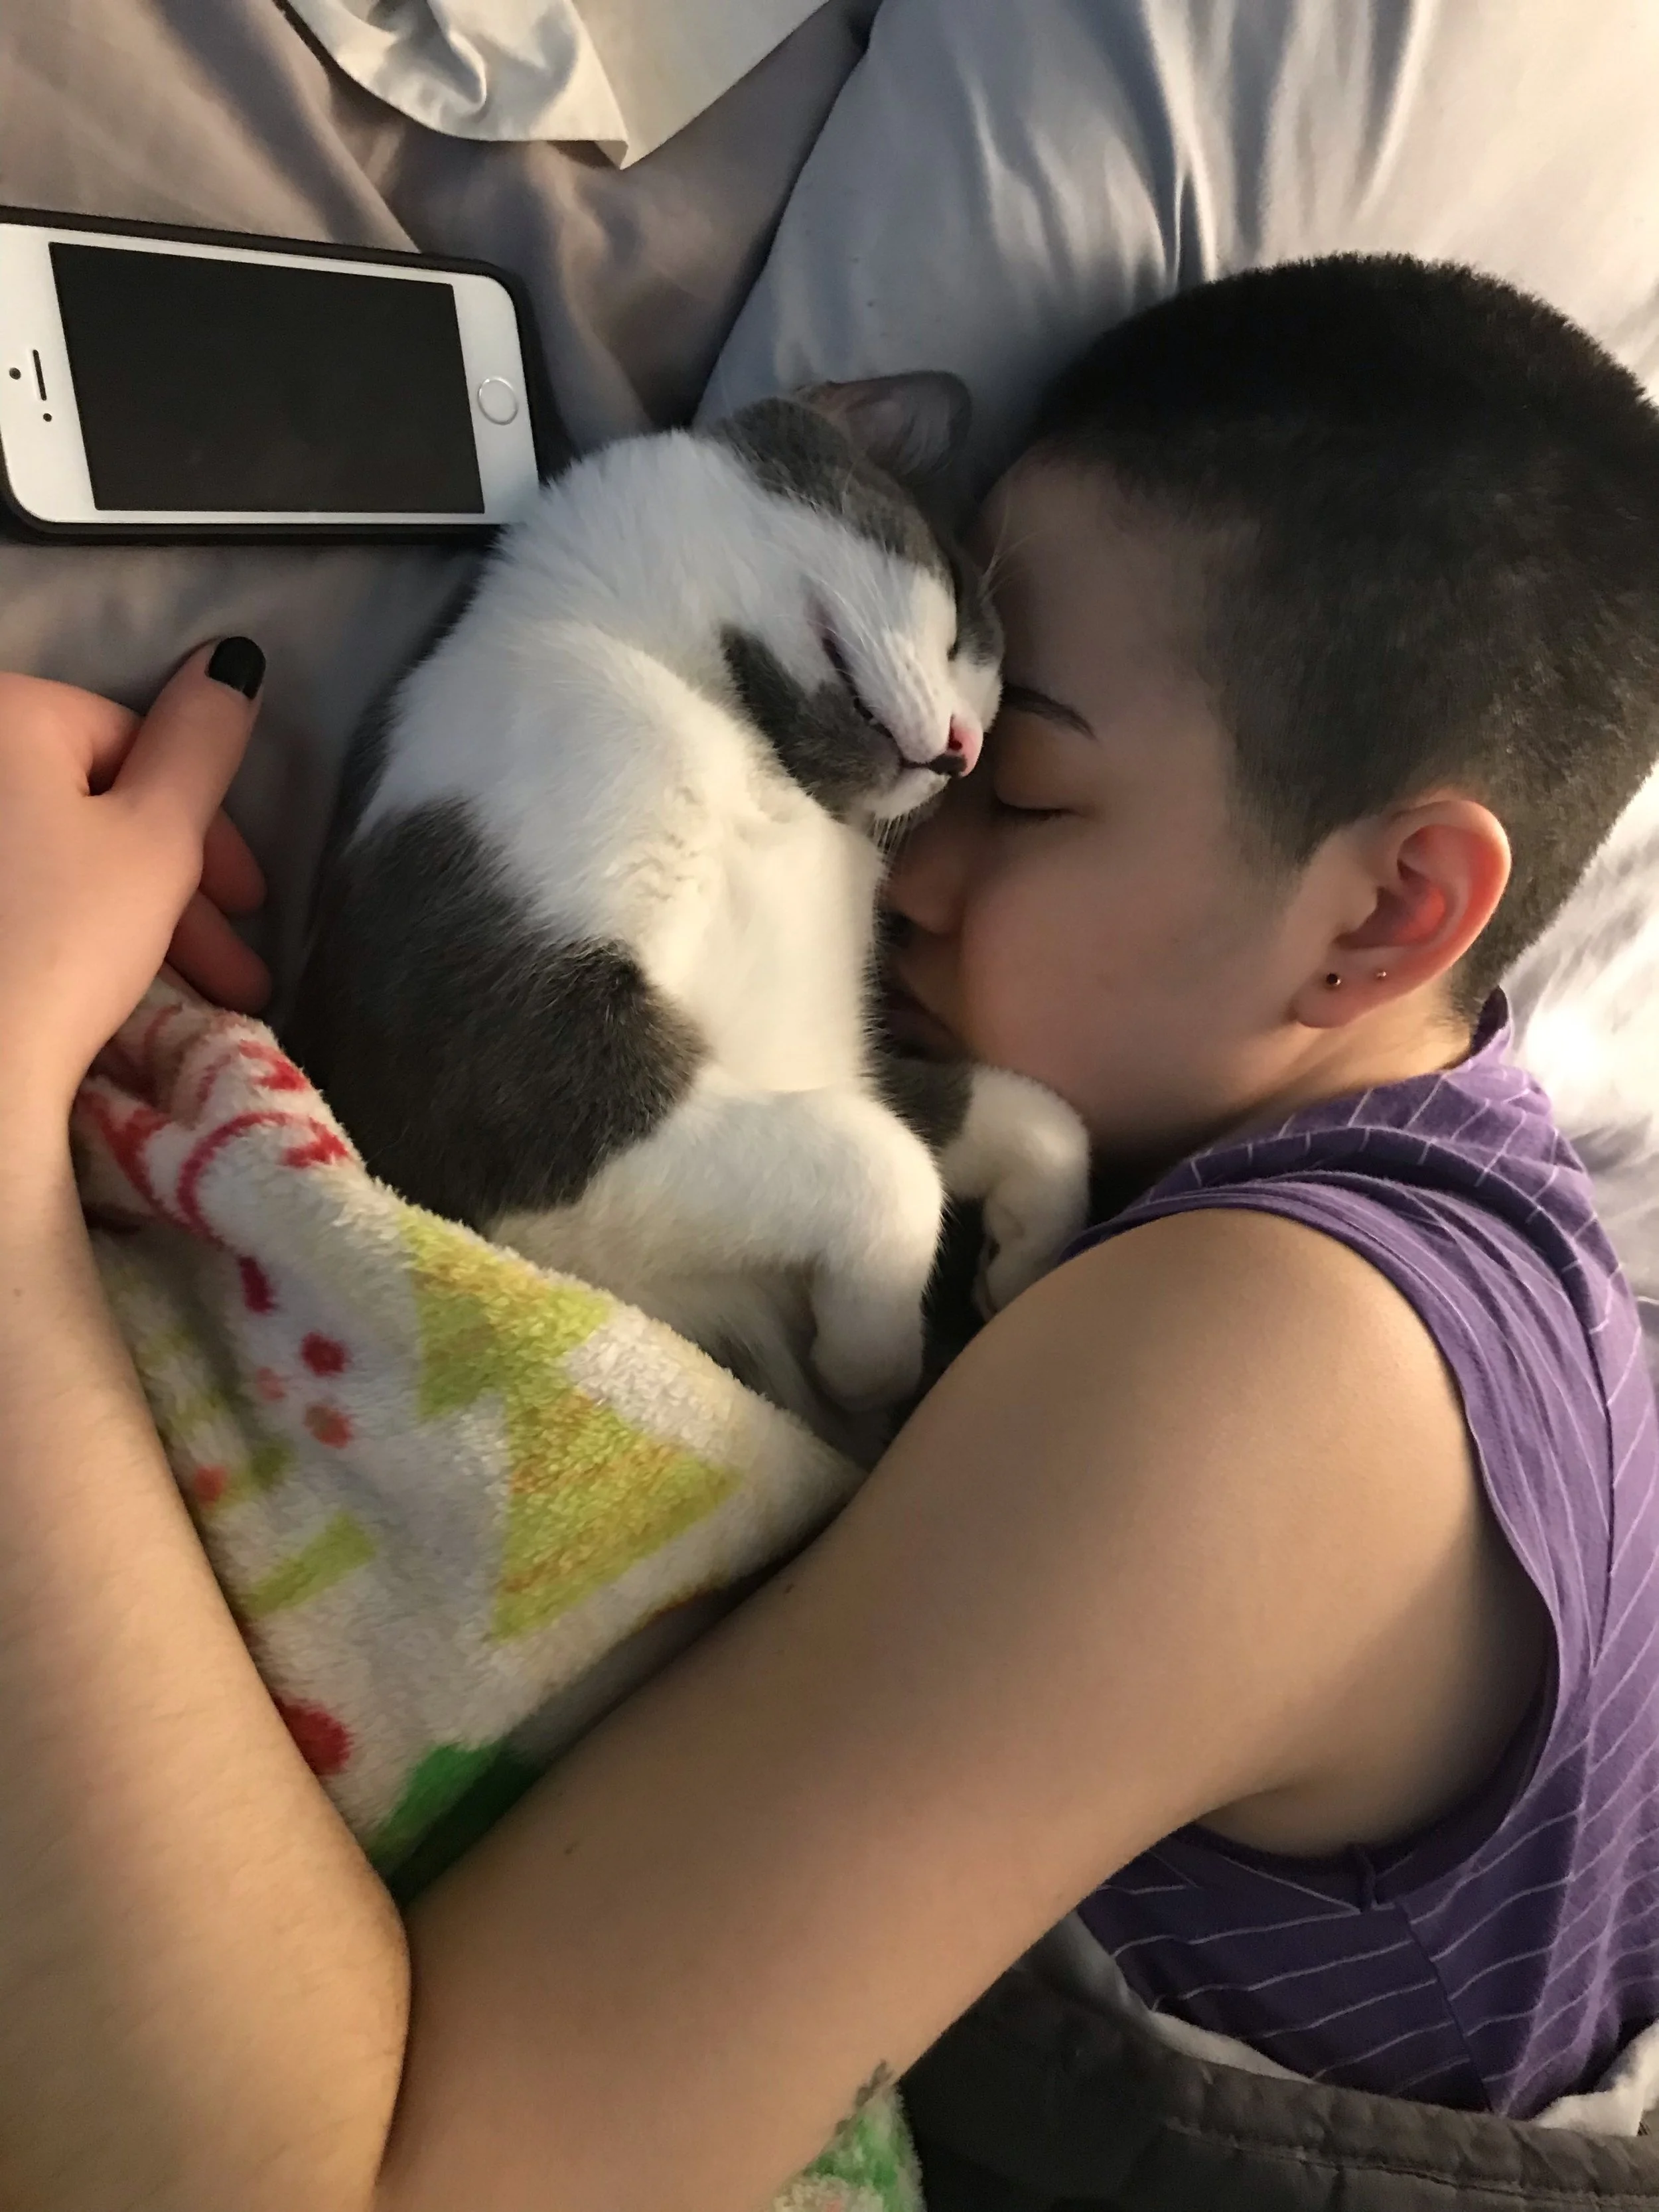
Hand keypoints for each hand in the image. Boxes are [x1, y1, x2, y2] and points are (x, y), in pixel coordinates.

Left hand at [0, 641, 269, 1131]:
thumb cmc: (60, 939)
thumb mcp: (156, 839)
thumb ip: (201, 744)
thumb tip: (229, 659)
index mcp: (2, 714)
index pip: (128, 739)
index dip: (205, 823)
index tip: (249, 904)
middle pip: (88, 803)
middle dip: (176, 891)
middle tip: (231, 971)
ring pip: (52, 857)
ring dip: (134, 923)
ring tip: (185, 1003)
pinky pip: (12, 892)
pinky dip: (58, 931)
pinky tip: (99, 995)